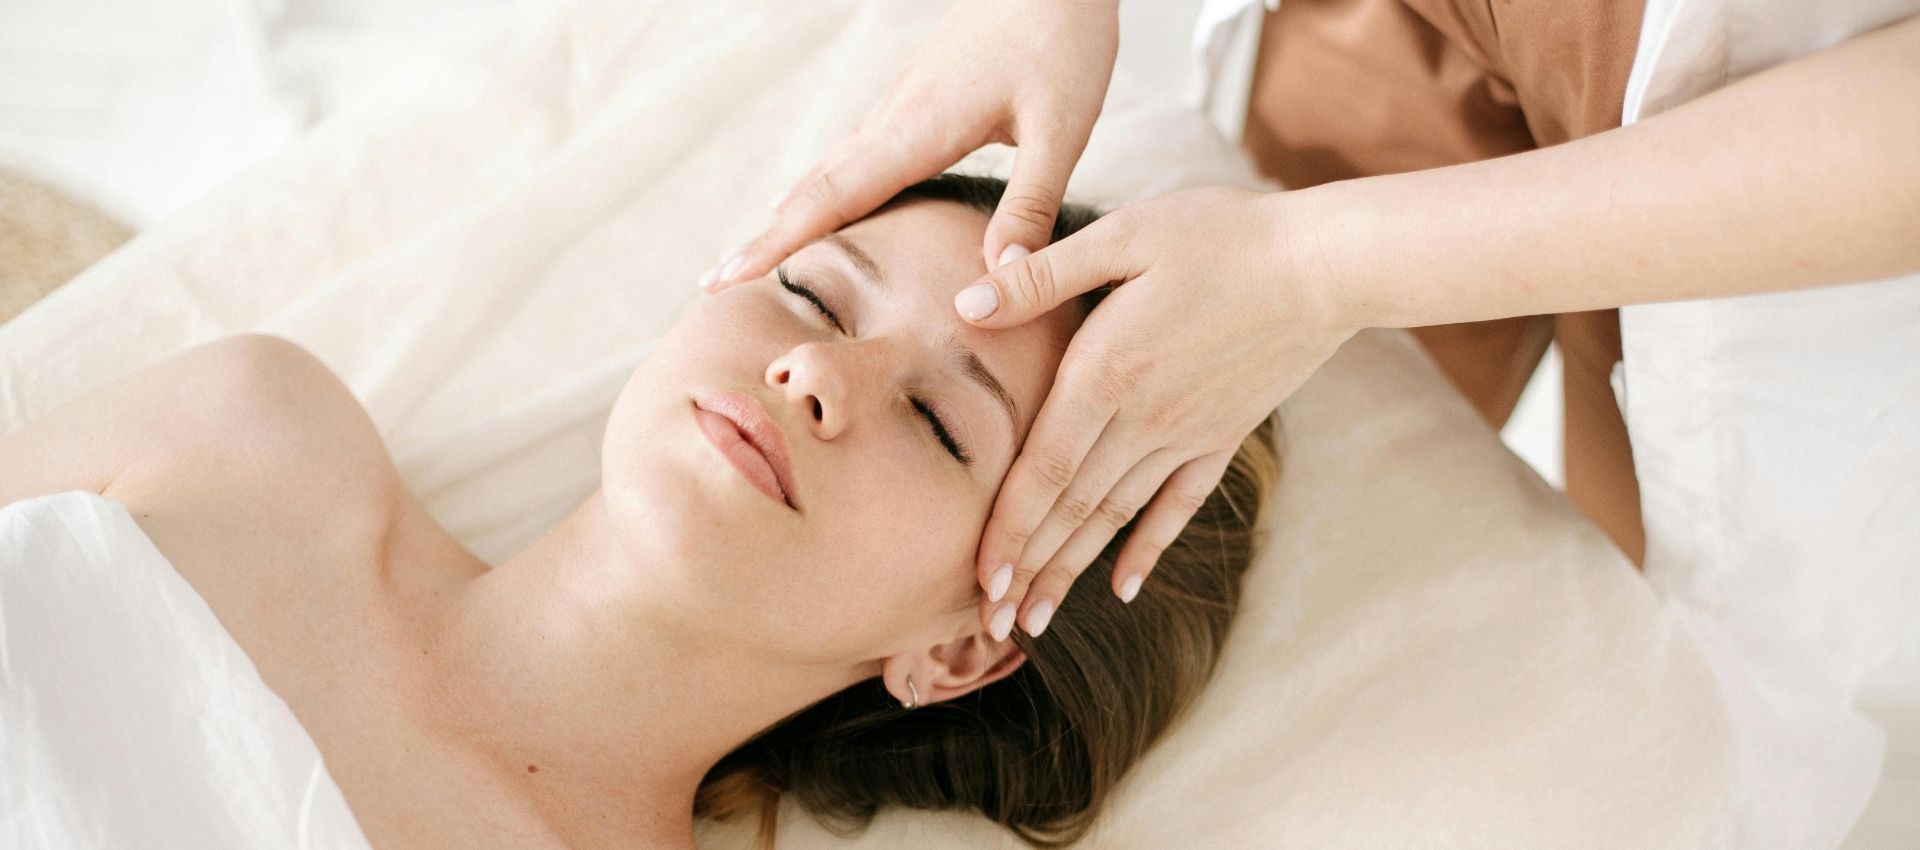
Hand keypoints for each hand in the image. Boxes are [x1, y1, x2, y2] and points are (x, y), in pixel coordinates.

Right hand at [701, 0, 1117, 291]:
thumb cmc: (1062, 42)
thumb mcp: (1060, 128)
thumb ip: (1029, 204)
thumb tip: (996, 281)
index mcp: (919, 127)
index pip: (834, 197)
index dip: (778, 242)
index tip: (728, 278)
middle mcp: (895, 116)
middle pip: (815, 186)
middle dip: (764, 236)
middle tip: (713, 281)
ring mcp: (900, 104)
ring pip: (830, 167)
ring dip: (789, 212)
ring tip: (753, 251)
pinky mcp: (915, 97)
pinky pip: (854, 152)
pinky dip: (823, 185)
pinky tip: (817, 197)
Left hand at [963, 187, 1356, 638]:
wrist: (1326, 263)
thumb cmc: (1219, 234)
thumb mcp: (1122, 236)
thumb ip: (1042, 276)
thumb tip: (964, 305)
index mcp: (1106, 373)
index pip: (1044, 470)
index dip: (1009, 529)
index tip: (978, 580)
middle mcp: (1143, 419)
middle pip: (1072, 510)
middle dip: (1028, 570)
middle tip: (987, 625)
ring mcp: (1186, 434)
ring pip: (1116, 517)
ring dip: (1072, 571)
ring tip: (1035, 620)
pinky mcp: (1222, 435)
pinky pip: (1177, 505)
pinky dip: (1147, 548)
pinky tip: (1122, 586)